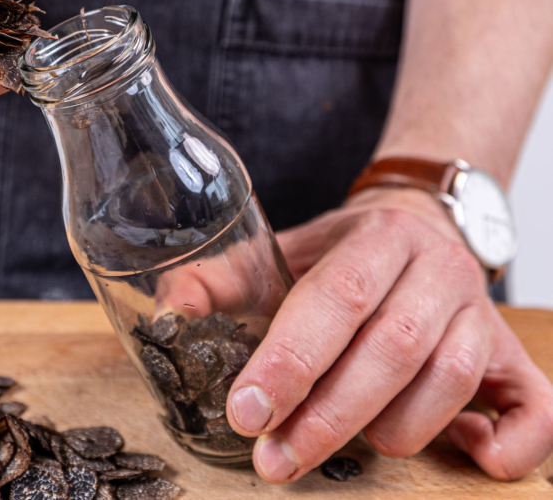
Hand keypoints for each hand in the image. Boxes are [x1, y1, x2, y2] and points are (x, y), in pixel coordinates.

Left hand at [225, 188, 552, 482]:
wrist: (414, 228)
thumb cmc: (338, 256)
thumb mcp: (278, 253)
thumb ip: (221, 281)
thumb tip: (171, 315)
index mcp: (376, 238)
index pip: (337, 298)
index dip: (292, 360)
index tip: (248, 412)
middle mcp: (436, 271)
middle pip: (391, 348)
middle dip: (328, 414)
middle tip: (276, 460)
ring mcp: (480, 313)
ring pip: (451, 378)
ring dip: (395, 427)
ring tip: (346, 448)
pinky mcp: (509, 353)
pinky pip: (534, 400)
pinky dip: (516, 439)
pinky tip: (476, 457)